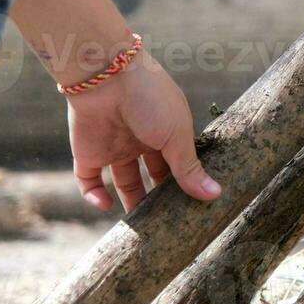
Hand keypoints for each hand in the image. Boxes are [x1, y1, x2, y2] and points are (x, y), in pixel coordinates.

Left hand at [66, 56, 221, 211]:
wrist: (107, 75)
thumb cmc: (151, 98)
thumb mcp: (177, 135)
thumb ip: (189, 168)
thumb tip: (215, 195)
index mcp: (168, 131)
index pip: (178, 163)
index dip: (185, 184)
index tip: (194, 209)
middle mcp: (143, 140)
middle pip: (153, 176)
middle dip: (160, 199)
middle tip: (169, 225)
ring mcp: (115, 147)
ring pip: (124, 182)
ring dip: (130, 203)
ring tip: (141, 229)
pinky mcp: (88, 153)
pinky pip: (89, 181)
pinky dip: (94, 196)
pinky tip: (105, 205)